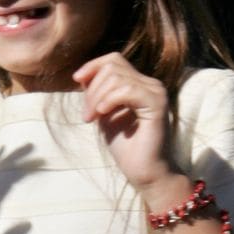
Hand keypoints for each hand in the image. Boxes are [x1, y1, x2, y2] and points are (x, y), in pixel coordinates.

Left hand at [73, 53, 172, 188]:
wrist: (144, 173)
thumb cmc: (126, 148)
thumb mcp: (104, 115)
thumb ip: (97, 94)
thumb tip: (83, 75)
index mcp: (139, 84)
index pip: (113, 60)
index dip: (93, 66)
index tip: (76, 80)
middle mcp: (150, 84)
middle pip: (112, 66)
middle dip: (92, 89)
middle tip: (87, 116)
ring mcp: (155, 92)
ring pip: (116, 77)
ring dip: (96, 97)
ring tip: (91, 119)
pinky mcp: (157, 104)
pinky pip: (128, 90)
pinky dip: (110, 100)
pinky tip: (102, 114)